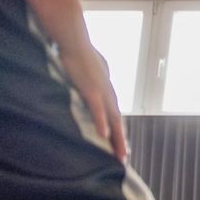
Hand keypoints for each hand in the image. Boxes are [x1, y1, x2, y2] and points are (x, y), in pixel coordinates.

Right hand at [59, 39, 127, 160]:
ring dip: (117, 137)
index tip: (121, 146)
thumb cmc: (81, 53)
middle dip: (121, 141)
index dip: (119, 131)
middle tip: (124, 158)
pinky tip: (104, 134)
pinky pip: (98, 109)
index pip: (115, 116)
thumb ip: (97, 77)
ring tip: (119, 153)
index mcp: (107, 91)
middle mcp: (109, 93)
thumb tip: (98, 77)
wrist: (76, 41)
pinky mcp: (91, 89)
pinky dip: (102, 122)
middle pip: (118, 121)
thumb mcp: (93, 69)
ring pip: (113, 119)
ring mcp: (102, 92)